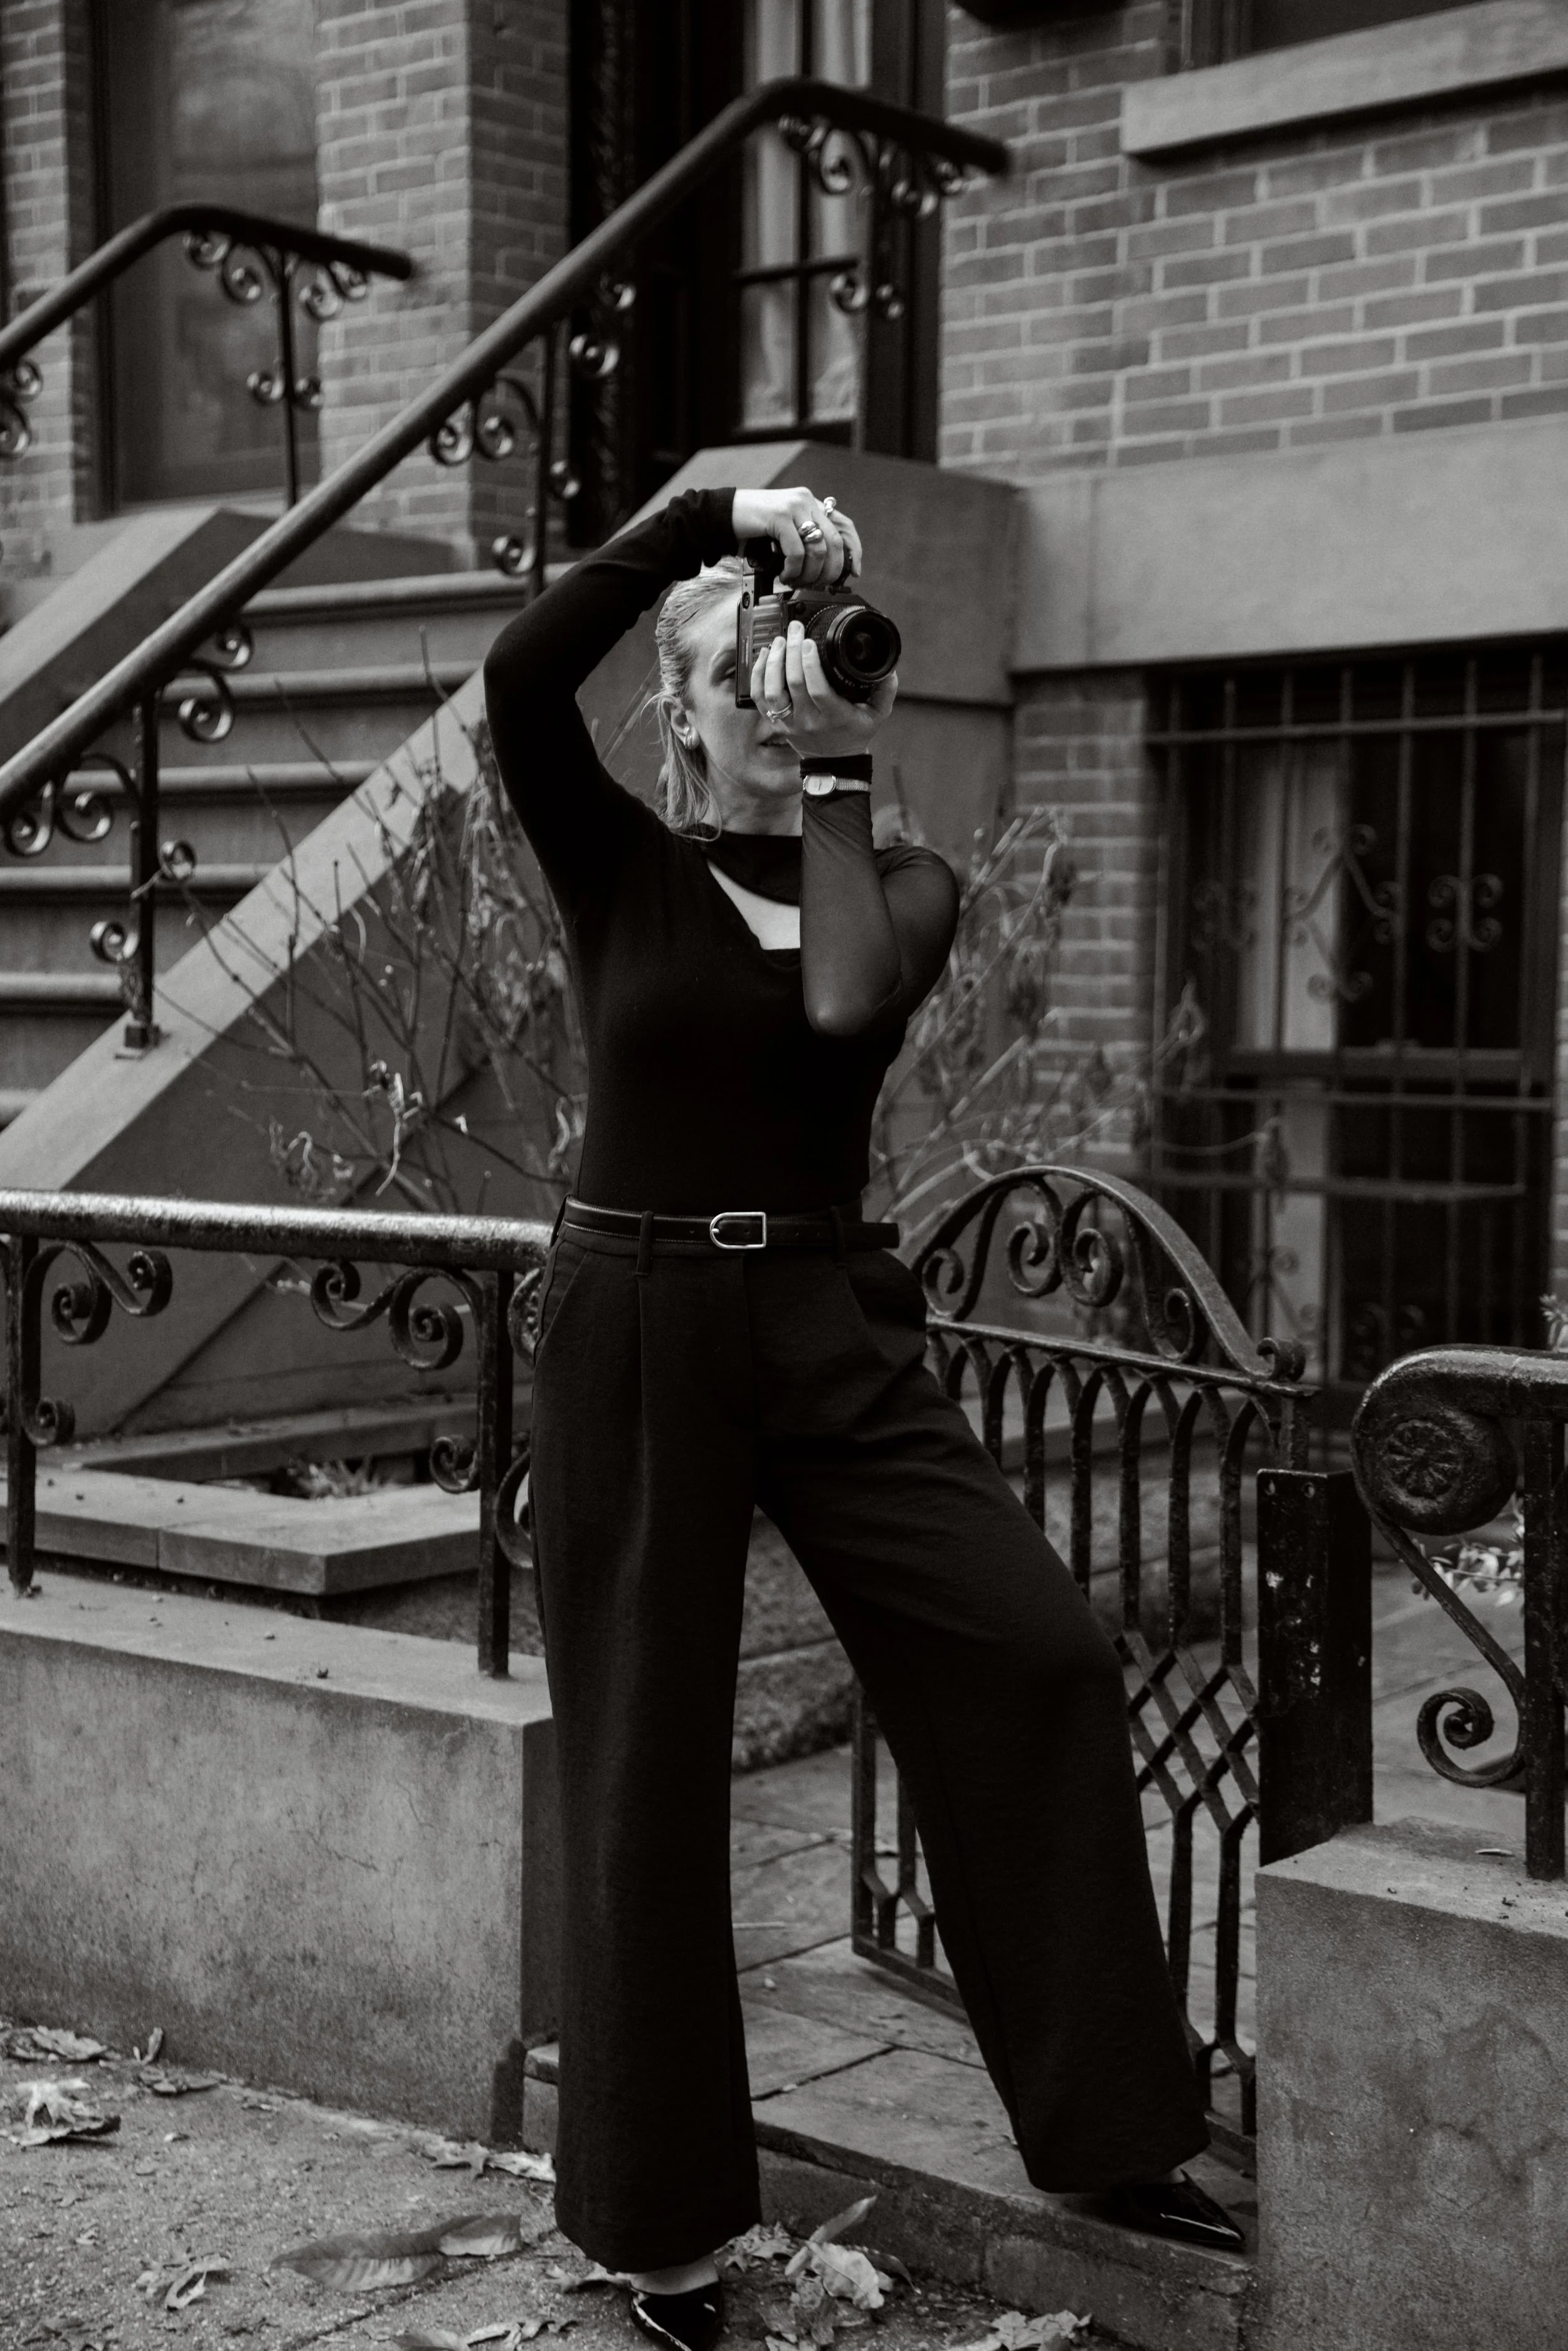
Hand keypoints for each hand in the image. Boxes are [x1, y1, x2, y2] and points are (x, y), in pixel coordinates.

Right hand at [730, 485, 861, 586]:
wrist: (723, 515)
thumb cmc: (753, 527)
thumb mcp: (786, 532)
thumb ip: (805, 540)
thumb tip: (826, 566)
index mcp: (811, 504)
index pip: (844, 526)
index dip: (854, 550)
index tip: (853, 571)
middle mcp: (806, 501)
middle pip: (835, 542)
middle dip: (830, 571)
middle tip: (819, 584)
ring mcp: (793, 506)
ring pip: (818, 549)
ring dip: (809, 573)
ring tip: (795, 580)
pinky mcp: (779, 516)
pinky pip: (796, 551)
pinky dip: (792, 569)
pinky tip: (784, 574)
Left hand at [750, 619, 895, 755]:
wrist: (834, 762)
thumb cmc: (854, 734)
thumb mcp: (877, 715)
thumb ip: (886, 690)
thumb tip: (890, 669)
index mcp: (834, 716)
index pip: (818, 689)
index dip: (810, 664)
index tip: (808, 641)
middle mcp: (809, 720)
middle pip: (793, 684)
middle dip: (791, 652)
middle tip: (794, 630)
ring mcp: (789, 722)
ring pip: (772, 691)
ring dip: (773, 663)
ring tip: (779, 641)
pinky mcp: (776, 722)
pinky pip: (759, 699)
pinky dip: (758, 675)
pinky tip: (765, 656)